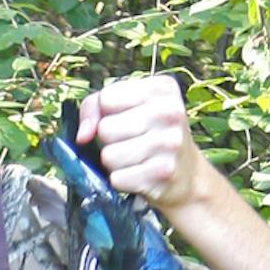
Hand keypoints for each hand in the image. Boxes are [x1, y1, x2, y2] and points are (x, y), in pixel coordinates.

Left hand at [76, 74, 207, 222]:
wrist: (186, 175)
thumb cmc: (150, 136)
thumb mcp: (128, 108)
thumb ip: (95, 107)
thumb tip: (82, 135)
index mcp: (162, 88)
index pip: (106, 98)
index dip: (104, 114)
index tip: (121, 119)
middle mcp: (170, 112)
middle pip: (105, 129)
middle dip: (109, 141)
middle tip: (130, 143)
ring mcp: (169, 143)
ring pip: (108, 156)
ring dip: (114, 163)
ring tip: (134, 159)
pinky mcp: (163, 173)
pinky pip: (117, 179)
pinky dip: (122, 181)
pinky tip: (140, 175)